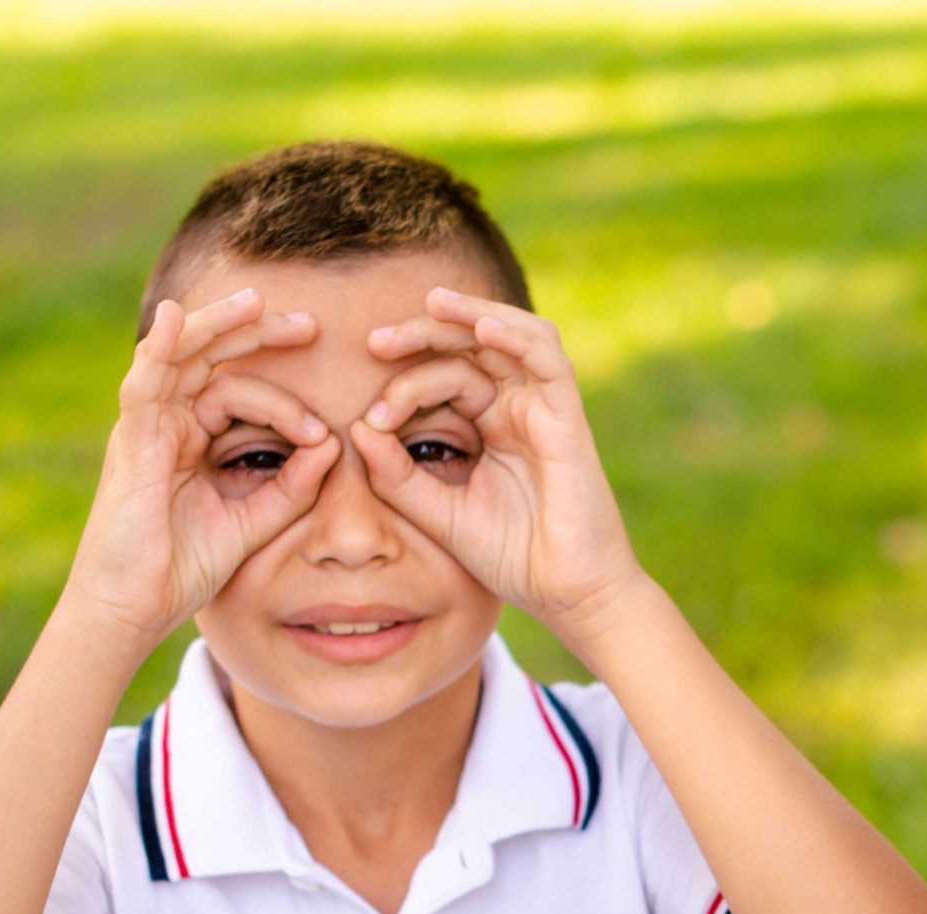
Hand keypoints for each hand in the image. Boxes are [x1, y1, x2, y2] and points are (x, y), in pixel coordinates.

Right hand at [64, 290, 338, 651]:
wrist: (135, 608)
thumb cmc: (181, 569)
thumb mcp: (252, 523)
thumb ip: (291, 487)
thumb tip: (331, 445)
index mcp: (191, 439)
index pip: (238, 392)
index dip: (285, 399)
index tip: (324, 431)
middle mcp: (167, 424)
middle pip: (210, 359)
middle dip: (256, 336)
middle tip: (308, 325)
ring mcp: (147, 428)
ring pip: (181, 357)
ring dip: (218, 326)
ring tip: (257, 303)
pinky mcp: (133, 442)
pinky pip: (144, 382)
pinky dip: (161, 348)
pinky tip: (178, 317)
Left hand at [354, 288, 646, 642]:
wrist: (569, 597)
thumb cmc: (514, 559)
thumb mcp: (439, 514)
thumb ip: (398, 476)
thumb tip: (358, 428)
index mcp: (489, 427)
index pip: (444, 378)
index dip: (403, 385)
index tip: (369, 418)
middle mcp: (517, 409)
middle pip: (470, 347)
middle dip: (423, 334)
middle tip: (377, 341)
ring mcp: (544, 410)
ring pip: (510, 337)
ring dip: (471, 315)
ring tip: (433, 304)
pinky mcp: (567, 420)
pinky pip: (547, 360)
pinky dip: (516, 335)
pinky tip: (481, 327)